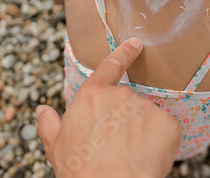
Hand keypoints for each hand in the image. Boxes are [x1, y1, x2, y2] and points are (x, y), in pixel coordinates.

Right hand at [36, 38, 181, 177]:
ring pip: (147, 117)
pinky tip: (148, 156)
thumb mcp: (56, 146)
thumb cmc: (81, 170)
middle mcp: (120, 95)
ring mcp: (146, 107)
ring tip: (130, 154)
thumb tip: (42, 111)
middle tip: (116, 145)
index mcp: (93, 95)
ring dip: (142, 132)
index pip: (110, 66)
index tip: (136, 44)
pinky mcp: (167, 124)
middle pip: (127, 102)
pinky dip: (161, 142)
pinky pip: (166, 130)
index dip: (124, 53)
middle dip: (125, 121)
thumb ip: (49, 124)